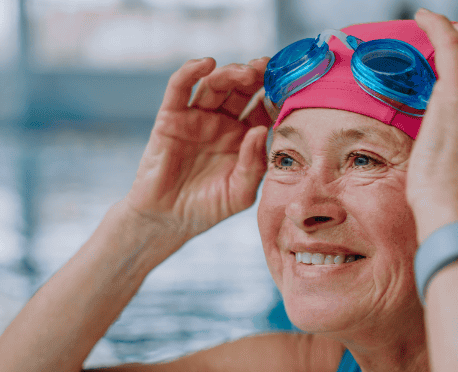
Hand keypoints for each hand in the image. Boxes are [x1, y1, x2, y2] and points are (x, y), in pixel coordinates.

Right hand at [124, 57, 272, 245]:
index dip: (275, 96)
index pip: (263, 108)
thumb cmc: (207, 208)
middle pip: (241, 89)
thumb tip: (262, 131)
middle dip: (256, 76)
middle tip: (268, 68)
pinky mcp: (171, 117)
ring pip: (215, 84)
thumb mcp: (240, 193)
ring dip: (231, 72)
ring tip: (246, 72)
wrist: (167, 220)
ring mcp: (197, 117)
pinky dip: (191, 71)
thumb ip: (253, 165)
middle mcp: (223, 123)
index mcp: (244, 138)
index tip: (289, 87)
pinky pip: (179, 87)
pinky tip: (206, 64)